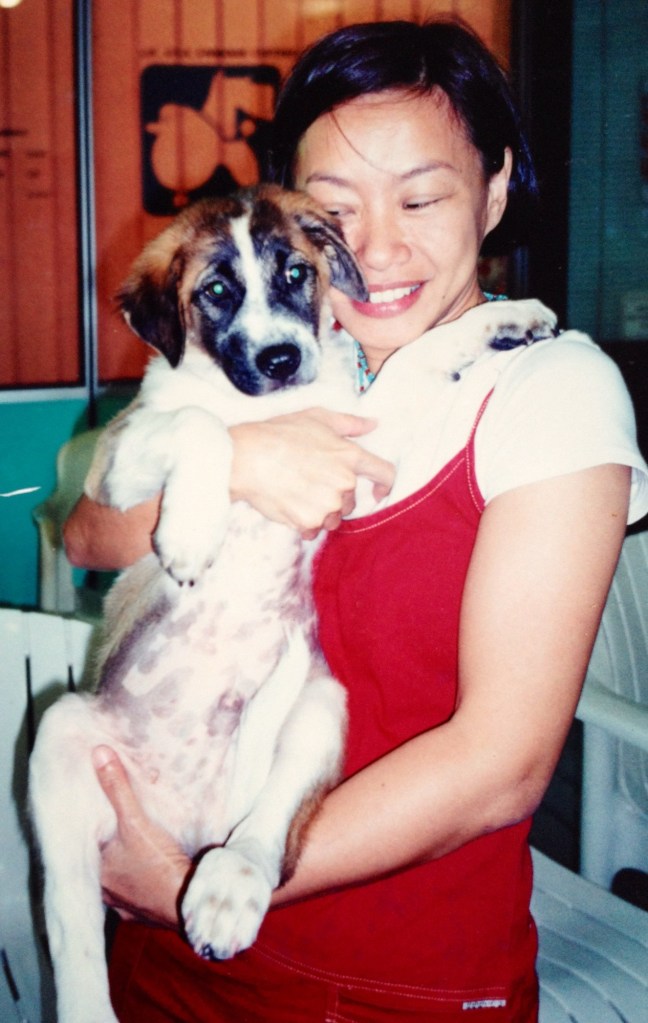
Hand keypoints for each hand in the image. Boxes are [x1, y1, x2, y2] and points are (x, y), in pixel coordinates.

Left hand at [92, 745, 190, 928]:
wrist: (188, 902)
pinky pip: (136, 895)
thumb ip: (118, 788)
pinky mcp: (144, 913)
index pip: (84, 850)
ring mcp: (125, 906)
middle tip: (114, 831)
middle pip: (101, 866)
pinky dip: (140, 883)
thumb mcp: (136, 822)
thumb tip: (99, 754)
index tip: (93, 819)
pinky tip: (148, 873)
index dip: (89, 834)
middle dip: (107, 850)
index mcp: (96, 874)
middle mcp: (105, 894)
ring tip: (131, 849)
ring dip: (123, 868)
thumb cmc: (157, 866)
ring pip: (117, 882)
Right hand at [229, 407, 394, 537]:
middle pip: (352, 501)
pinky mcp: (309, 522)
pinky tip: (289, 506)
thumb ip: (350, 424)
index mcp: (350, 456)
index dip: (384, 485)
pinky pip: (314, 530)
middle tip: (310, 483)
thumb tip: (373, 425)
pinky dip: (304, 524)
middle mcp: (344, 483)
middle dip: (336, 496)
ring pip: (333, 518)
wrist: (247, 458)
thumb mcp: (317, 417)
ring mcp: (328, 505)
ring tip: (297, 494)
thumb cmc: (279, 434)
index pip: (385, 474)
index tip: (377, 491)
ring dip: (321, 512)